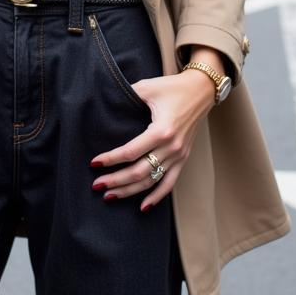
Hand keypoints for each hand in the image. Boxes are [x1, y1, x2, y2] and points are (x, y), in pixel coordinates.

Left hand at [89, 66, 216, 211]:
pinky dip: (156, 197)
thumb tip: (105, 101)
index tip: (94, 163)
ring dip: (130, 191)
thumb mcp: (147, 87)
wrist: (201, 91)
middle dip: (116, 180)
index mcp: (161, 130)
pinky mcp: (183, 158)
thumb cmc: (172, 87)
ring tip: (110, 196)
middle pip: (139, 172)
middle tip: (96, 185)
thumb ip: (127, 95)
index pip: (130, 152)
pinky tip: (143, 207)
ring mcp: (178, 155)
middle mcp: (171, 147)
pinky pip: (169, 183)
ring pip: (151, 181)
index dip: (111, 159)